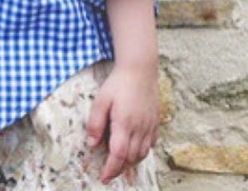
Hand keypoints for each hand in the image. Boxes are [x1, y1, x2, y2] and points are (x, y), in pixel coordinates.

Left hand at [85, 63, 159, 184]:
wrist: (140, 70)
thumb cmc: (118, 84)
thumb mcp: (101, 100)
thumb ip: (95, 123)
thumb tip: (92, 143)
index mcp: (124, 125)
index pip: (118, 155)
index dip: (111, 169)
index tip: (104, 178)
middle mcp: (139, 129)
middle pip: (131, 158)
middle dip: (120, 168)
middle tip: (109, 173)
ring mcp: (150, 126)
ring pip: (142, 154)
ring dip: (131, 162)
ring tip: (120, 163)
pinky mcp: (155, 122)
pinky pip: (151, 144)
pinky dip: (143, 151)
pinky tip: (135, 148)